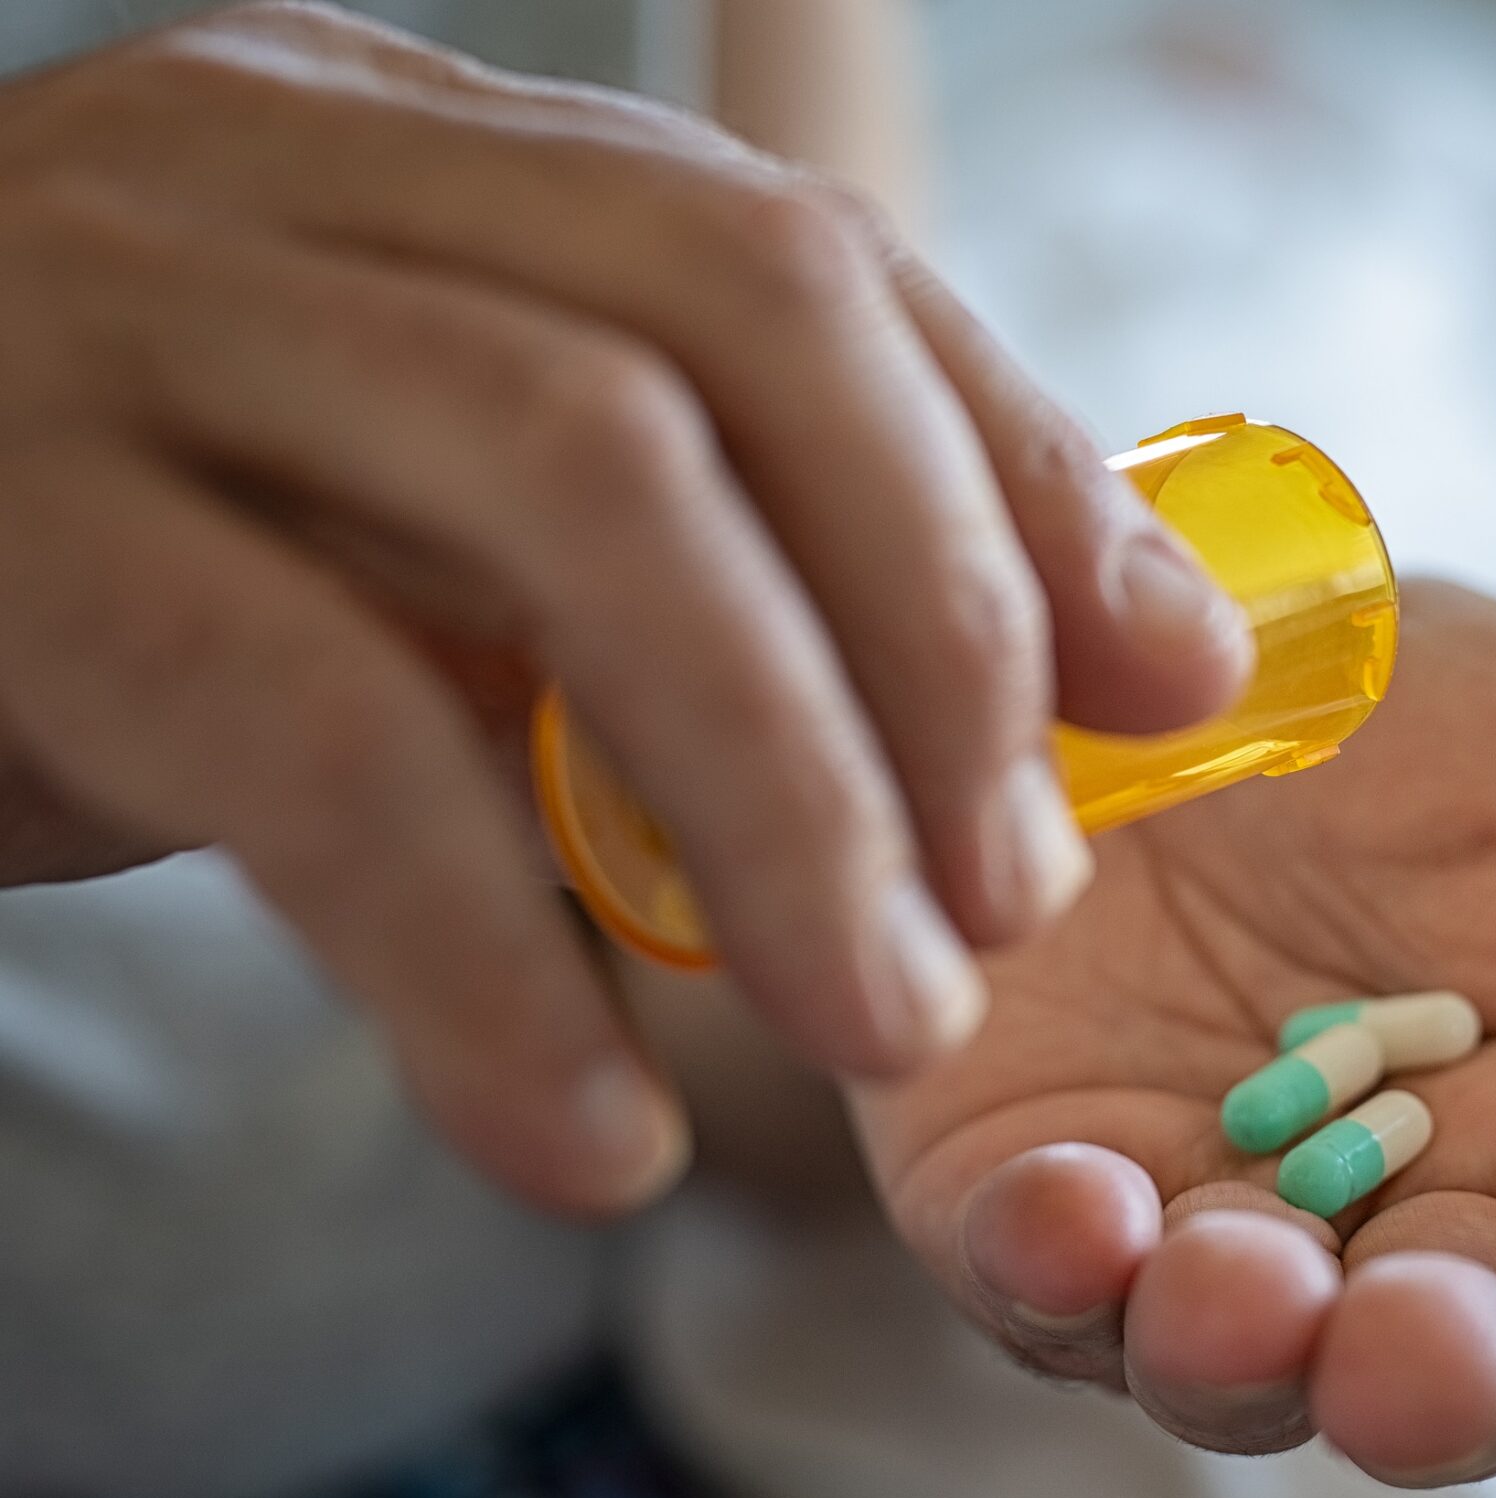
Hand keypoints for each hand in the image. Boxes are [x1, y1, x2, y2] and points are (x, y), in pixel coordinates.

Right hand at [0, 3, 1246, 1211]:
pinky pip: (318, 735)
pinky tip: (584, 1136)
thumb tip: (1069, 690)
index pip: (799, 256)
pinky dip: (491, 957)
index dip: (1022, 476)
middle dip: (933, 622)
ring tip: (878, 1022)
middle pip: (730, 324)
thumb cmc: (128, 590)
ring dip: (780, 790)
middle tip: (1017, 898)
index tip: (1167, 690)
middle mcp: (281, 167)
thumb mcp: (422, 539)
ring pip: (573, 484)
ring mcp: (117, 310)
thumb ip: (691, 565)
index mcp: (422, 153)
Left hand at [858, 583, 1495, 1483]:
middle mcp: (1405, 1221)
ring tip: (1235, 1288)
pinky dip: (1049, 1267)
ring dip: (1242, 1350)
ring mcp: (1208, 1227)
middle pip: (1453, 1367)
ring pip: (1242, 1362)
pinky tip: (1061, 1210)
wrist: (1142, 628)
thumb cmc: (1406, 698)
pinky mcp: (1027, 1192)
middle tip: (1422, 1352)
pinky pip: (1034, 1277)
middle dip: (1439, 1380)